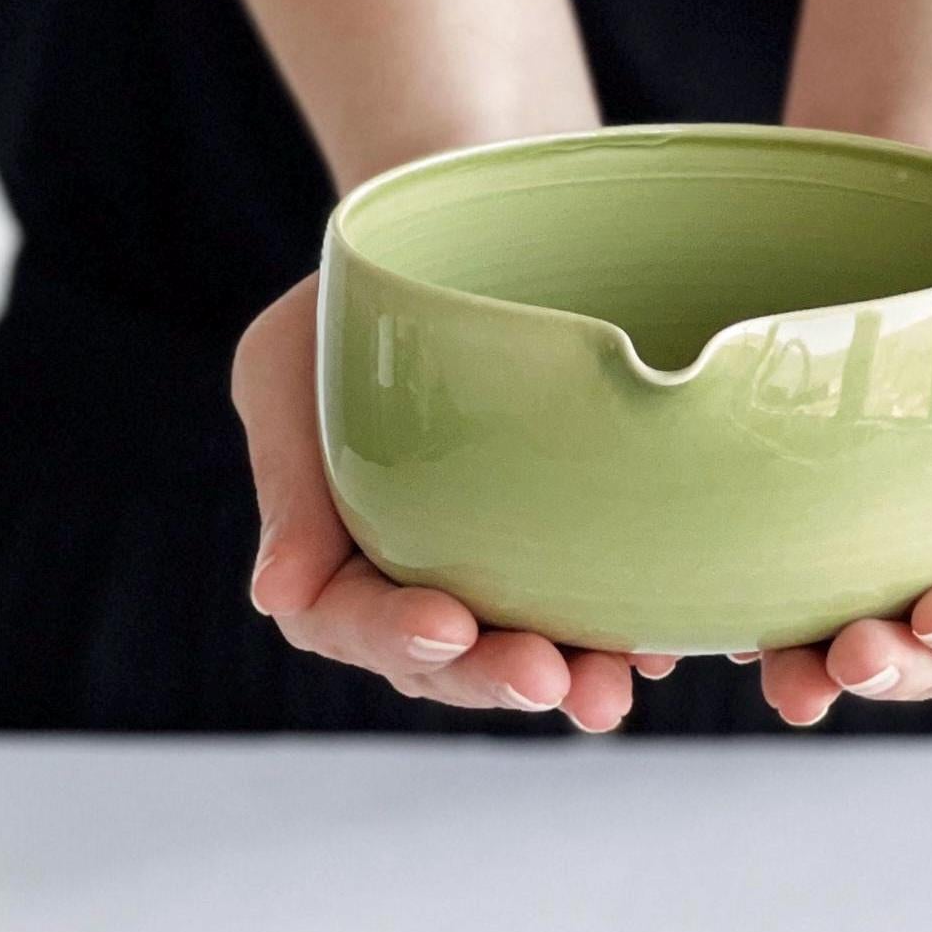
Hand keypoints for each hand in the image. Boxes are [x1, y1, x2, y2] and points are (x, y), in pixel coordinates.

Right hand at [234, 273, 668, 730]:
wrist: (455, 241)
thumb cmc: (352, 302)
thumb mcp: (288, 362)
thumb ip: (287, 475)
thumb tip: (275, 596)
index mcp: (327, 550)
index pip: (344, 620)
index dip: (392, 637)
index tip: (447, 627)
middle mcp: (410, 579)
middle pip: (441, 661)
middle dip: (490, 677)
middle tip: (547, 677)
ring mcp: (490, 574)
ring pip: (519, 653)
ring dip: (566, 679)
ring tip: (611, 690)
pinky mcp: (563, 554)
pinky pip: (592, 614)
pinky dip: (622, 637)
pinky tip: (656, 645)